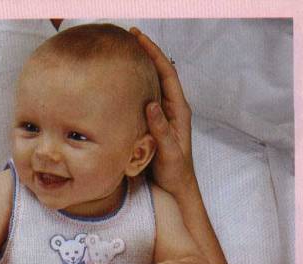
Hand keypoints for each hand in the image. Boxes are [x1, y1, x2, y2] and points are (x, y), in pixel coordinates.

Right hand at [130, 27, 195, 195]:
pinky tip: (123, 83)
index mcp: (178, 110)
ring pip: (153, 84)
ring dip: (140, 68)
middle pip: (160, 72)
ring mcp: (163, 115)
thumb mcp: (169, 152)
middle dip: (146, 53)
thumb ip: (161, 130)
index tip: (139, 38)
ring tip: (124, 55)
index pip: (167, 73)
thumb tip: (151, 105)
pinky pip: (145, 98)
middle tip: (128, 38)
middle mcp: (172, 108)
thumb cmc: (175, 171)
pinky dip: (135, 86)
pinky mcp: (154, 123)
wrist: (177, 186)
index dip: (154, 53)